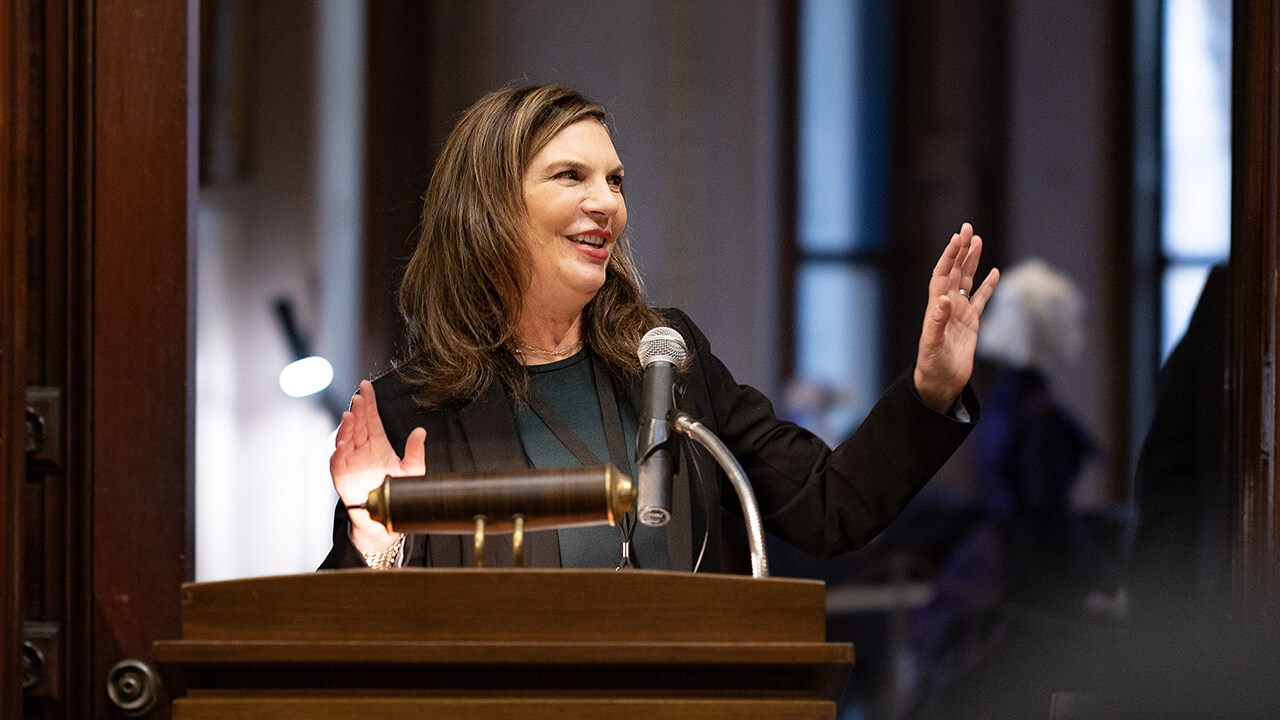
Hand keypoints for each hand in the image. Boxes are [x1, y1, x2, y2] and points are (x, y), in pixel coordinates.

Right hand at [330, 379, 426, 552]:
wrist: (384, 517)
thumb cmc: (396, 492)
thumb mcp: (412, 470)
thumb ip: (415, 451)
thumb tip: (421, 431)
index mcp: (378, 443)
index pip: (371, 418)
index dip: (369, 402)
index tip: (367, 386)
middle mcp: (362, 448)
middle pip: (358, 424)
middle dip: (358, 410)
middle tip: (360, 397)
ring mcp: (351, 460)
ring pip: (346, 439)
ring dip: (347, 427)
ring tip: (351, 415)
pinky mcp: (342, 476)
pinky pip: (338, 462)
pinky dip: (339, 452)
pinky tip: (342, 442)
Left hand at [913, 222, 999, 412]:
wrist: (940, 383)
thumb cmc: (932, 365)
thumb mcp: (933, 344)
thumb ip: (938, 322)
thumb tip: (944, 300)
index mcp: (936, 307)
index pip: (943, 274)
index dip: (949, 256)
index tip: (957, 238)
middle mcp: (947, 306)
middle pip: (955, 271)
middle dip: (961, 250)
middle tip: (968, 228)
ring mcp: (960, 313)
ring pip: (968, 281)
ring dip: (972, 261)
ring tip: (978, 241)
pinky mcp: (971, 323)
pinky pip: (981, 300)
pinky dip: (987, 286)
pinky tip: (994, 272)